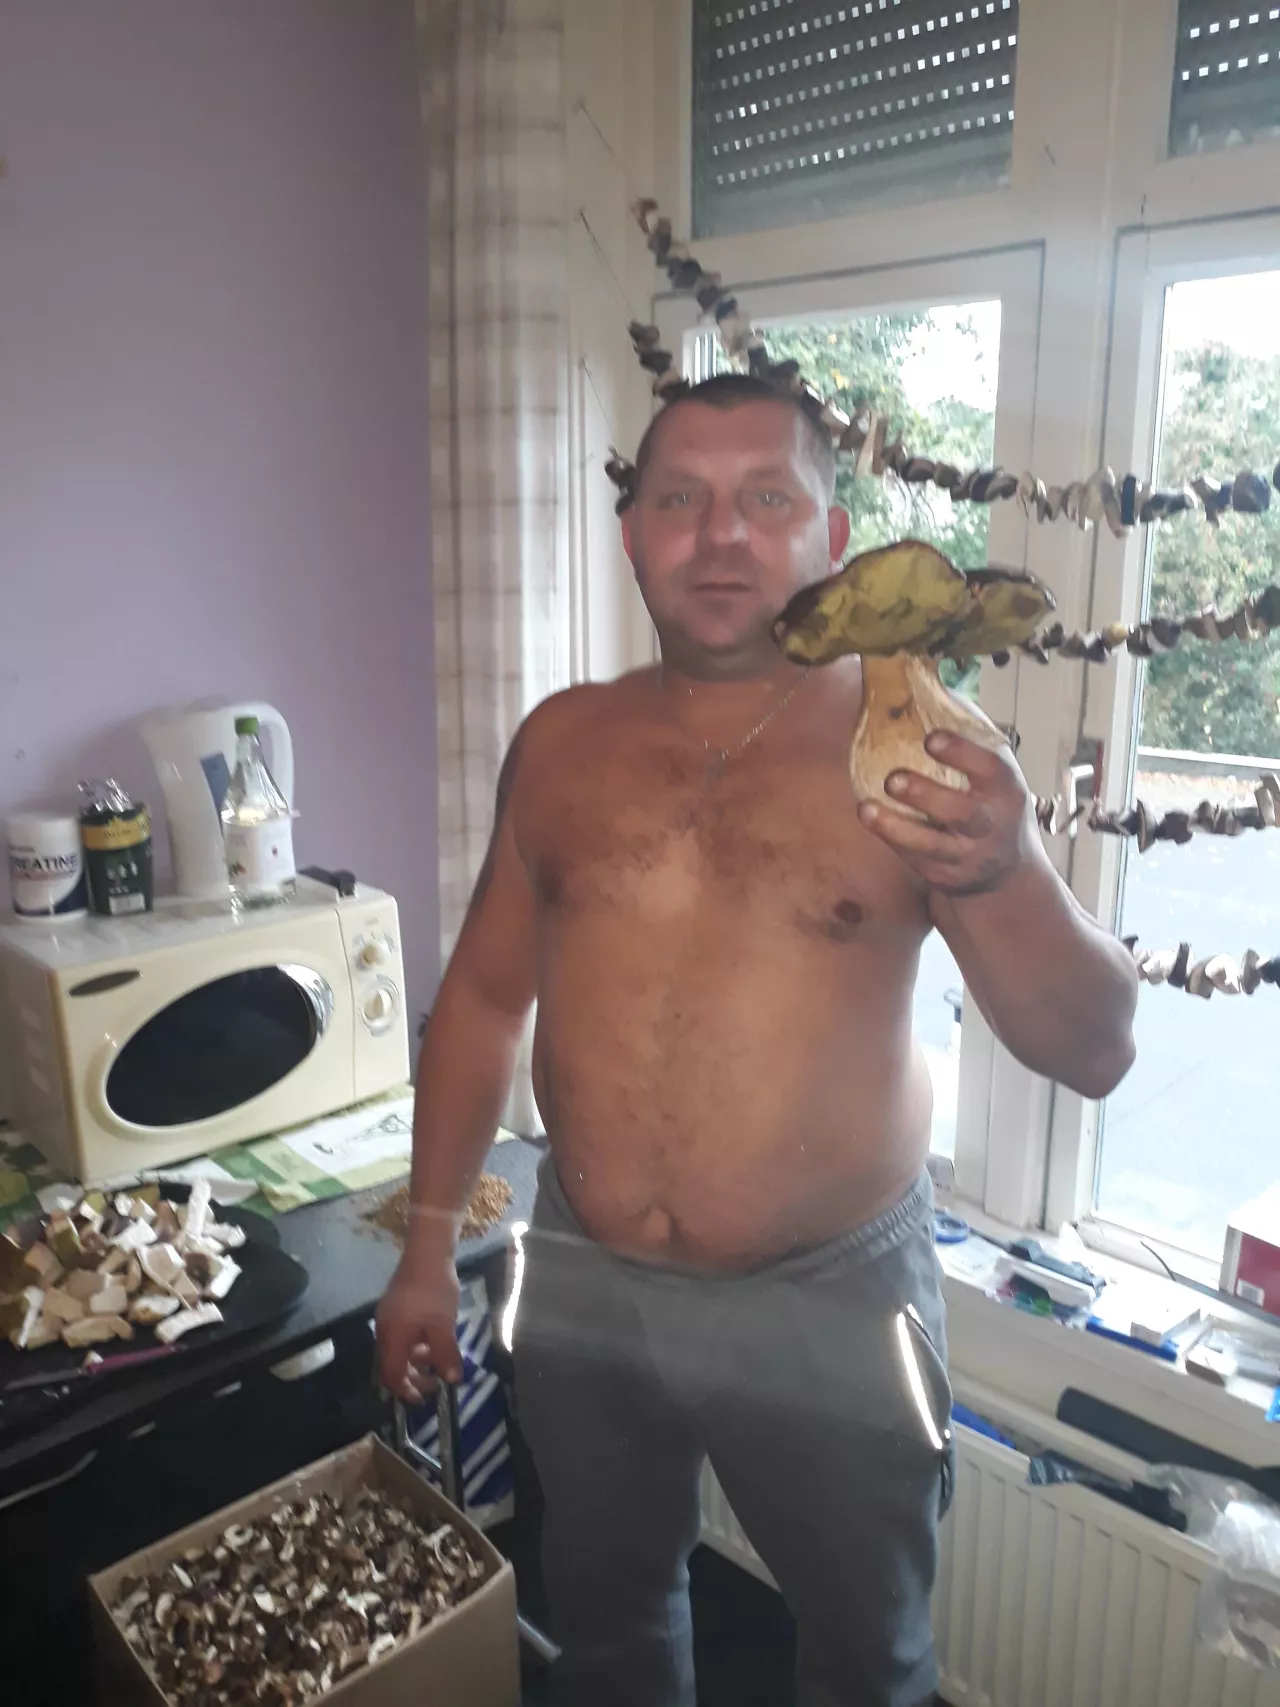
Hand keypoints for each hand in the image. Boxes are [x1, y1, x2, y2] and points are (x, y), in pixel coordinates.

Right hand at [376, 1239, 461, 1403]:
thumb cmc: (434, 1289)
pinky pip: (402, 1335)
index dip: (407, 1391)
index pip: (392, 1375)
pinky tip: (433, 1339)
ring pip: (398, 1350)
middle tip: (436, 1383)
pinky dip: (416, 1344)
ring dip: (417, 1360)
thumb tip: (453, 1380)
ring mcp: (388, 1316)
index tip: (425, 1400)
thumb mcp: (443, 1324)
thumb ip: (445, 1354)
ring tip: (439, 1359)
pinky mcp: (396, 1306)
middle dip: (413, 1377)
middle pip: (392, 1364)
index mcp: (392, 1337)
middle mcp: (384, 1329)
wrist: (427, 1251)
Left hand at [858, 730, 1036, 896]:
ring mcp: (969, 855)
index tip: (932, 738)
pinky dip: (892, 841)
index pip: (991, 769)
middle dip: (928, 796)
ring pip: (934, 845)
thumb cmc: (993, 801)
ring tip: (867, 809)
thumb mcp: (993, 769)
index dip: (963, 753)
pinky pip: (916, 860)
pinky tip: (871, 819)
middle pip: (963, 813)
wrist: (1008, 870)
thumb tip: (924, 679)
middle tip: (894, 779)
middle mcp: (992, 825)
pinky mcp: (946, 876)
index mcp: (1007, 789)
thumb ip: (966, 732)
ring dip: (898, 828)